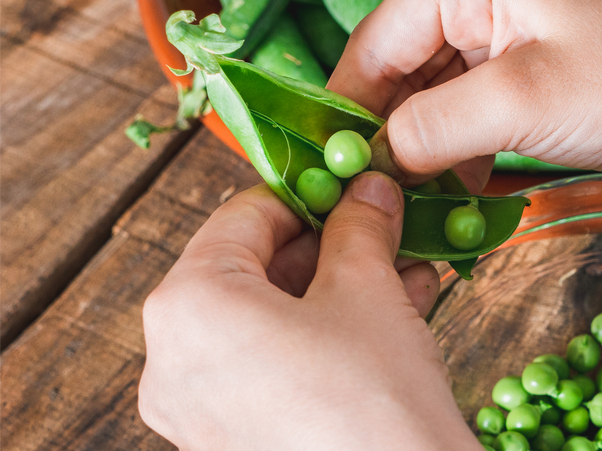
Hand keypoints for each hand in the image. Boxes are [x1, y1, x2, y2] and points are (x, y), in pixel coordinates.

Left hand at [138, 174, 477, 449]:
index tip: (351, 184)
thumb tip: (367, 189)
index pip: (242, 218)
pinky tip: (391, 320)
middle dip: (328, 247)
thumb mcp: (369, 289)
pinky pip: (273, 368)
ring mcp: (199, 410)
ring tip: (404, 273)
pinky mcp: (230, 442)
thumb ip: (359, 227)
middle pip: (252, 272)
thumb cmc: (374, 398)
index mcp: (187, 306)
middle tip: (382, 228)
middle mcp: (172, 361)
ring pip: (269, 323)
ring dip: (338, 290)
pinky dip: (323, 339)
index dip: (307, 192)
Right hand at [328, 0, 601, 205]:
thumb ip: (432, 124)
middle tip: (368, 194)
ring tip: (417, 203)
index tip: (324, 162)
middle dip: (390, 129)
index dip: (349, 103)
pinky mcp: (541, 74)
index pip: (381, 38)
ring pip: (441, 92)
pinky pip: (479, 109)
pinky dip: (465, 149)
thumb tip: (375, 154)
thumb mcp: (522, 101)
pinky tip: (463, 192)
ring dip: (429, 147)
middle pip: (407, 64)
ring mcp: (517, 35)